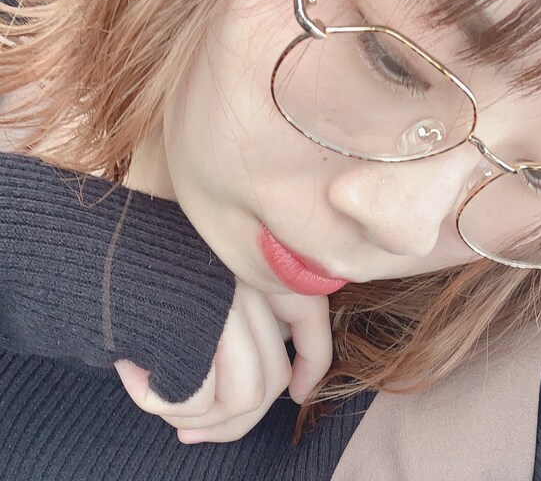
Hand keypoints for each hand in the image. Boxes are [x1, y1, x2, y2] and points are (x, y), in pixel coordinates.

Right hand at [114, 278, 331, 442]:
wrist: (92, 245)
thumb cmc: (139, 275)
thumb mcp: (195, 293)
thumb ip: (229, 333)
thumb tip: (244, 406)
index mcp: (253, 272)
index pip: (310, 319)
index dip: (312, 366)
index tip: (296, 394)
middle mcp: (248, 286)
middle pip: (270, 380)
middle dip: (233, 423)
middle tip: (190, 432)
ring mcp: (226, 306)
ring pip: (242, 398)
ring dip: (196, 417)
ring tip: (156, 398)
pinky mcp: (195, 327)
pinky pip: (195, 398)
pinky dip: (159, 401)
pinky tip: (131, 371)